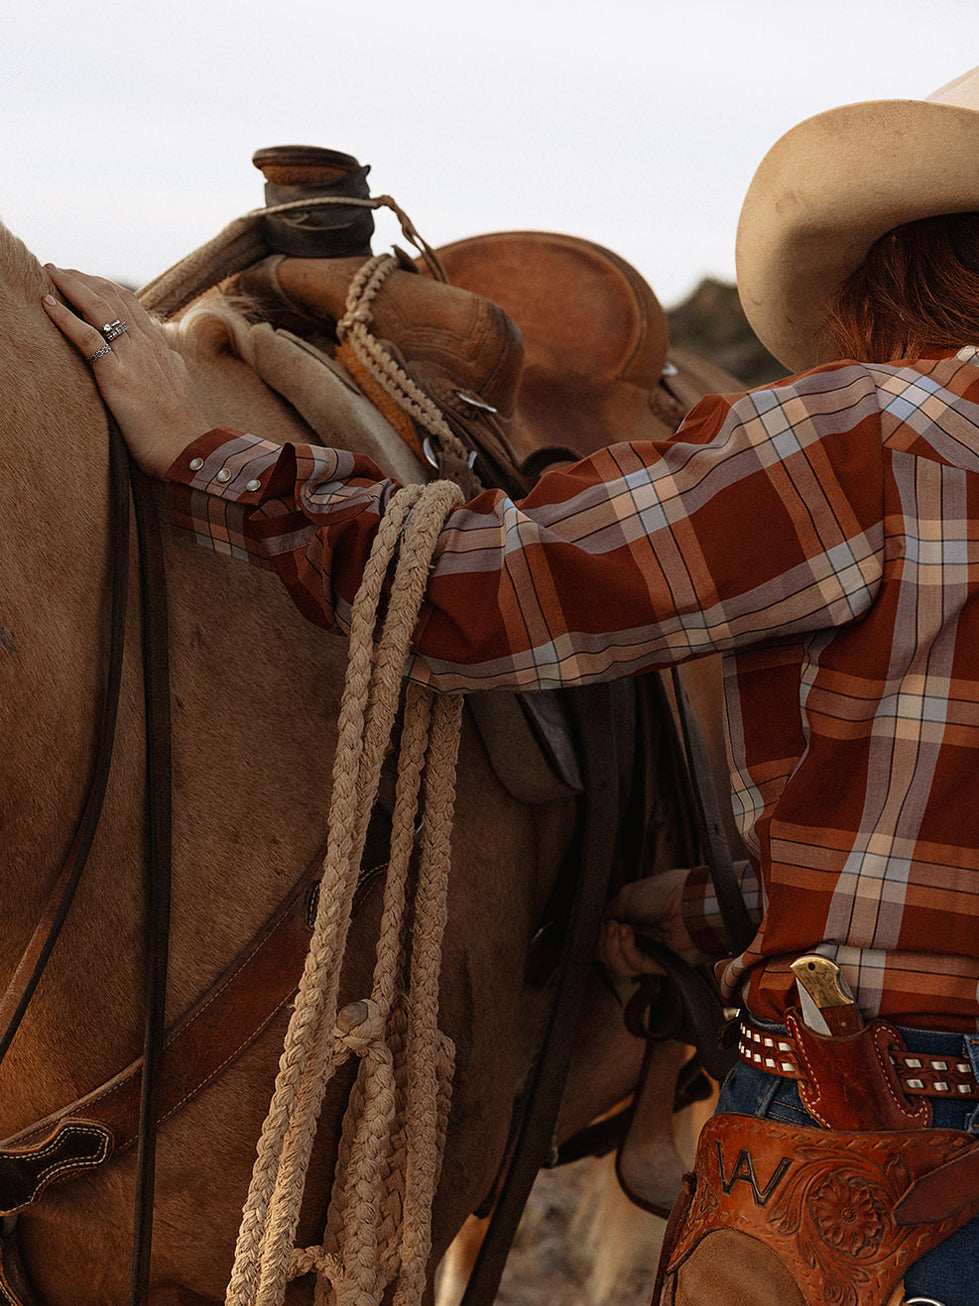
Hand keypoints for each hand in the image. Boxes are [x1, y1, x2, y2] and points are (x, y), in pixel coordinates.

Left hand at [41, 266, 210, 476]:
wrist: (187, 448)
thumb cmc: (180, 429)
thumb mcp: (179, 386)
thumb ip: (170, 366)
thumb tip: (169, 357)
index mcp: (161, 348)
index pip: (131, 305)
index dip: (106, 288)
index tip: (86, 279)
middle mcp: (147, 345)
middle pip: (113, 298)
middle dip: (84, 279)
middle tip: (60, 269)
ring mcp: (132, 357)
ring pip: (98, 308)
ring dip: (70, 285)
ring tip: (49, 272)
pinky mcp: (116, 374)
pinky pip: (86, 336)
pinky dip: (64, 316)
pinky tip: (46, 302)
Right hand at [598, 867, 704, 978]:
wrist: (689, 902)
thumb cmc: (663, 893)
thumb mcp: (627, 895)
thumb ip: (608, 912)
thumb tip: (597, 927)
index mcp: (632, 920)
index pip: (606, 937)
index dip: (599, 934)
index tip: (600, 924)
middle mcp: (639, 938)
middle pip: (608, 954)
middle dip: (604, 942)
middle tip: (609, 927)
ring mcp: (649, 952)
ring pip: (619, 964)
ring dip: (613, 947)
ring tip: (619, 929)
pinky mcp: (659, 965)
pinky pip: (635, 966)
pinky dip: (627, 950)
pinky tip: (627, 934)